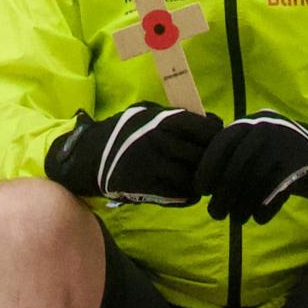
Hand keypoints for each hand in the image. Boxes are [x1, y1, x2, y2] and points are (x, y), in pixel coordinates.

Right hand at [45, 102, 221, 206]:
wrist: (90, 156)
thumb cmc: (125, 131)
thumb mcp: (148, 112)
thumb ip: (177, 117)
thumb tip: (213, 123)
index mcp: (163, 119)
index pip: (207, 129)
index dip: (218, 137)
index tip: (218, 142)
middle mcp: (159, 141)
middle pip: (204, 155)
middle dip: (211, 161)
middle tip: (212, 165)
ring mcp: (152, 166)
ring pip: (194, 178)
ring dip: (200, 181)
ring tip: (198, 180)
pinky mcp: (145, 188)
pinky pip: (180, 195)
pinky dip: (188, 195)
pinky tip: (186, 191)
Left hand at [195, 111, 307, 223]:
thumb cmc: (279, 152)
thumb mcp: (256, 142)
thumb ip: (234, 154)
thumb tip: (205, 183)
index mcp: (251, 122)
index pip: (222, 144)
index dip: (208, 168)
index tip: (202, 190)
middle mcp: (266, 130)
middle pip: (237, 167)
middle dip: (223, 195)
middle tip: (216, 214)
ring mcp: (284, 145)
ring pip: (255, 181)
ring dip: (242, 205)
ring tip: (237, 219)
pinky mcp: (300, 164)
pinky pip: (276, 191)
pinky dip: (264, 208)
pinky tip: (258, 218)